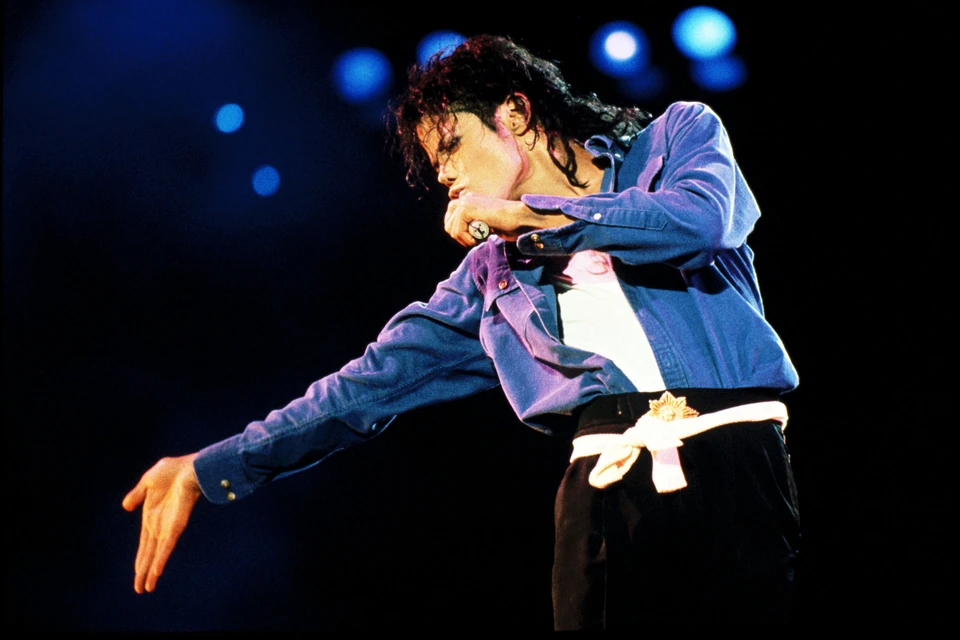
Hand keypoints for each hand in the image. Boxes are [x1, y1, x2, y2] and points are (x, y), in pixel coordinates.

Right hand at [122, 453, 201, 592]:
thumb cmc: (173, 471)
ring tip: (146, 588)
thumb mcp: (147, 482)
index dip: (140, 559)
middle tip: (139, 590)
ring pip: (157, 555)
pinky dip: (161, 559)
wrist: (189, 466)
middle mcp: (160, 525)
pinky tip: (156, 572)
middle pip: (149, 553)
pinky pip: (167, 546)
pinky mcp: (176, 526)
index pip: (144, 543)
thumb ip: (136, 495)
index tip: (137, 574)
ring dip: (151, 572)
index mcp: (151, 517)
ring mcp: (168, 527)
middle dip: (143, 571)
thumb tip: (125, 507)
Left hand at [443, 192, 570, 246]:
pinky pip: (457, 231)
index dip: (460, 233)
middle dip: (460, 236)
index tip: (475, 237)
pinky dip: (468, 239)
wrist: (520, 218)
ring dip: (466, 239)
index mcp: (470, 200)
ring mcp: (465, 202)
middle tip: (476, 239)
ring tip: (481, 236)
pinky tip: (482, 236)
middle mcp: (466, 198)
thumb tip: (454, 233)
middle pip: (448, 224)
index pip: (451, 219)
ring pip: (450, 229)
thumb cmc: (509, 224)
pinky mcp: (466, 209)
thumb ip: (471, 224)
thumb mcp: (486, 223)